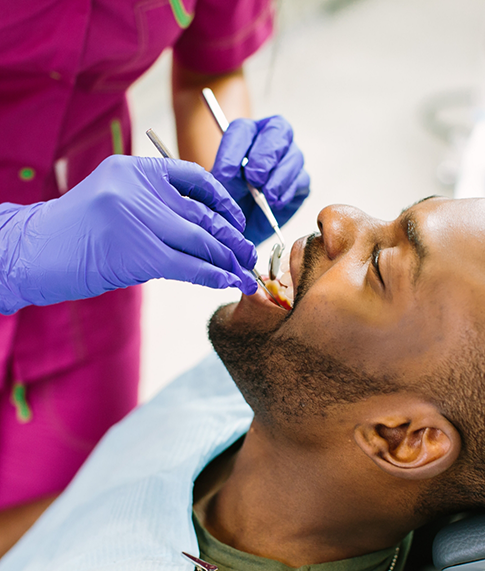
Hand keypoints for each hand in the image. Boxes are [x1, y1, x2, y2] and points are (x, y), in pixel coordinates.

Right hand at [0, 155, 257, 313]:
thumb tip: (202, 232)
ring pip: (201, 241)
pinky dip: (213, 276)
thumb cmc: (74, 231)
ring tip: (246, 273)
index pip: (194, 176)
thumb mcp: (114, 202)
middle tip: (249, 255)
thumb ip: (154, 207)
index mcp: (135, 169)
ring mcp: (139, 218)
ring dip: (229, 260)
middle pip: (203, 214)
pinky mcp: (139, 252)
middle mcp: (140, 188)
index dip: (222, 200)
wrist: (31, 252)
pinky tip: (227, 283)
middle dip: (231, 238)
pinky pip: (188, 265)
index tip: (236, 220)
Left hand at [211, 116, 310, 245]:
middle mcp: (272, 139)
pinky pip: (300, 180)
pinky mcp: (300, 181)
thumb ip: (223, 172)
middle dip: (265, 156)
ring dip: (278, 178)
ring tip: (265, 196)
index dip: (234, 151)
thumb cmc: (232, 196)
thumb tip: (228, 173)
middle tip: (254, 178)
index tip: (224, 174)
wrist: (243, 221)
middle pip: (279, 129)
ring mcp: (290, 158)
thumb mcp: (221, 183)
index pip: (243, 129)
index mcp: (247, 133)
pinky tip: (274, 203)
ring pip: (293, 156)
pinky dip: (287, 192)